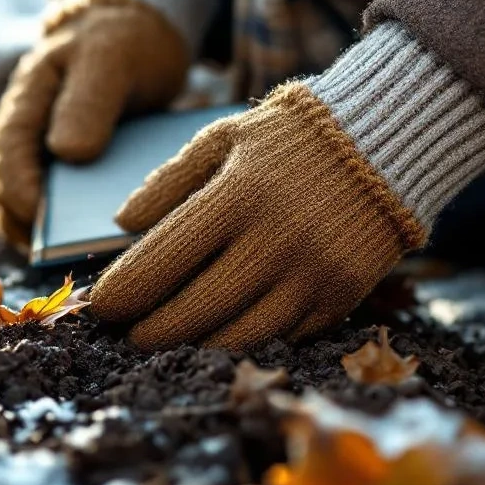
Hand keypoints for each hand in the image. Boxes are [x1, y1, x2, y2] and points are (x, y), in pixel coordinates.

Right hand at [0, 0, 189, 245]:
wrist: (140, 35)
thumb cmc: (119, 41)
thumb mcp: (108, 58)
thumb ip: (87, 100)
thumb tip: (66, 153)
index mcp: (25, 105)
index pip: (6, 153)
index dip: (16, 187)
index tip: (36, 215)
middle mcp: (29, 141)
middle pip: (12, 194)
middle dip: (31, 227)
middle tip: (59, 253)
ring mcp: (51, 163)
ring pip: (37, 213)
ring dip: (54, 238)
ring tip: (86, 259)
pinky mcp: (78, 181)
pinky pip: (72, 215)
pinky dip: (83, 232)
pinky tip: (114, 248)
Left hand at [89, 83, 426, 350]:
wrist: (383, 142)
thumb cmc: (287, 139)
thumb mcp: (222, 139)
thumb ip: (168, 181)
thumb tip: (120, 224)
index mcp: (238, 195)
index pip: (164, 259)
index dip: (126, 291)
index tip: (101, 306)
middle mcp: (278, 239)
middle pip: (198, 309)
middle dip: (153, 331)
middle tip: (129, 336)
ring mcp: (314, 273)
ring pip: (241, 335)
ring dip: (197, 346)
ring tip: (171, 341)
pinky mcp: (342, 295)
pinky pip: (285, 336)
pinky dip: (249, 339)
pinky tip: (224, 331)